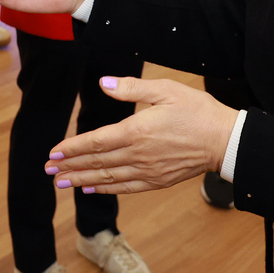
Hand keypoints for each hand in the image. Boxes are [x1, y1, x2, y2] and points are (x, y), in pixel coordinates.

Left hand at [46, 76, 237, 193]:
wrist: (224, 140)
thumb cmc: (197, 111)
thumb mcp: (165, 90)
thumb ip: (131, 88)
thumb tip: (104, 83)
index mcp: (136, 131)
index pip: (95, 142)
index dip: (72, 148)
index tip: (53, 152)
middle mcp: (138, 155)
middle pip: (96, 163)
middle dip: (70, 166)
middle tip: (48, 170)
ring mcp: (148, 170)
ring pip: (108, 178)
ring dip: (82, 180)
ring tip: (62, 183)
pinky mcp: (158, 180)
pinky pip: (126, 187)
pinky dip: (106, 189)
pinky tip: (92, 188)